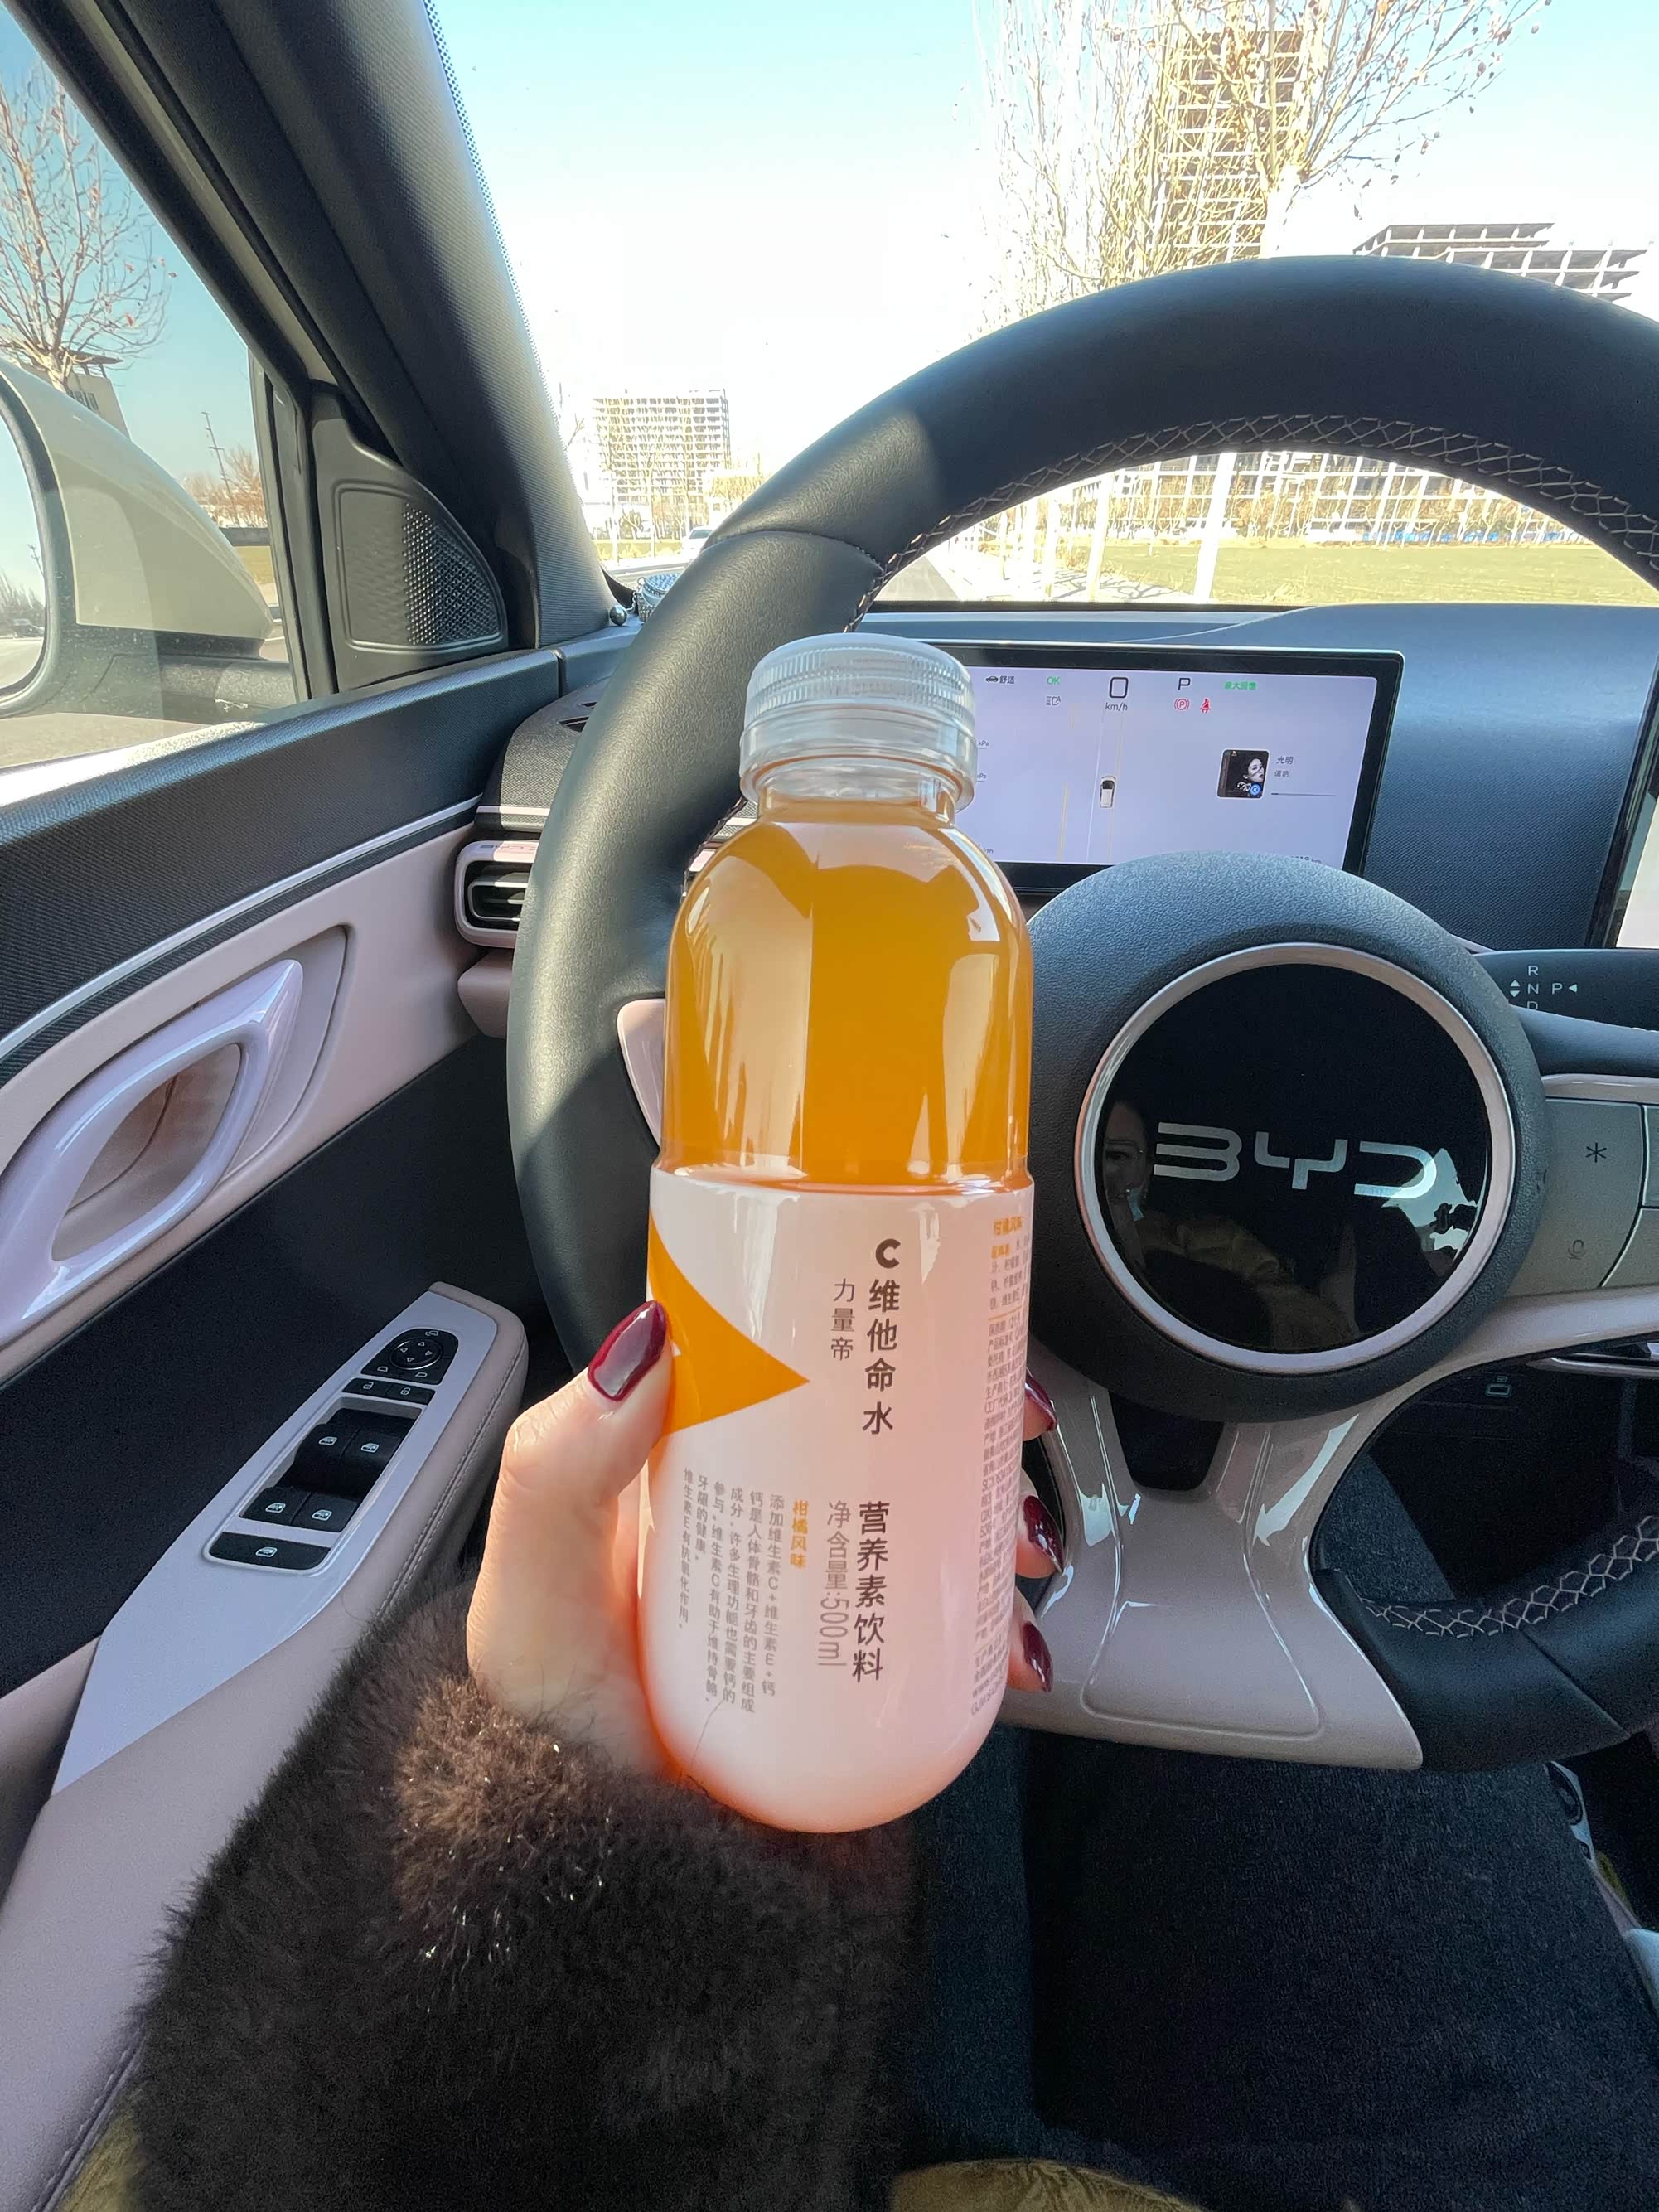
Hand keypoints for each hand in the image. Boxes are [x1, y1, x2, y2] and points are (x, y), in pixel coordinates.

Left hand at [466, 1301, 1064, 1777]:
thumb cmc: (545, 1709)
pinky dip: (988, 1625)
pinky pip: (936, 1625)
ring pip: (927, 1523)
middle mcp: (761, 1509)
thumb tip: (651, 1338)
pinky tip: (1012, 1648)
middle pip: (882, 1436)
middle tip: (1008, 1437)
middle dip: (965, 1425)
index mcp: (689, 1459)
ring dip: (993, 1519)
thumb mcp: (532, 1582)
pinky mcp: (851, 1665)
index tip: (934, 1324)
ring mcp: (812, 1588)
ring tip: (1019, 1551)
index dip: (863, 1328)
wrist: (580, 1862)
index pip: (785, 1362)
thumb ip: (558, 1466)